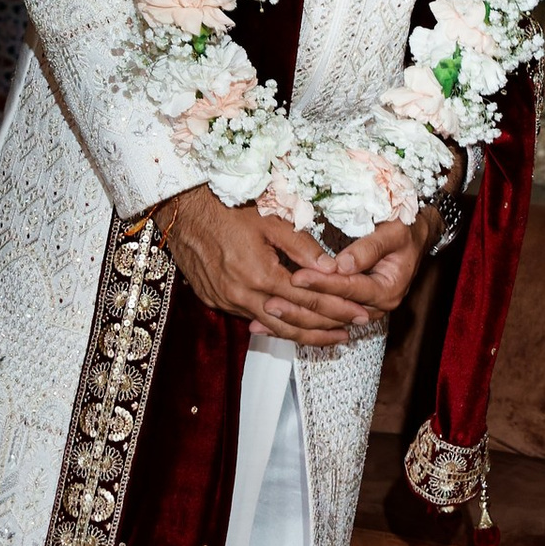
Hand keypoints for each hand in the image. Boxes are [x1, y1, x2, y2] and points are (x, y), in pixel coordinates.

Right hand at [152, 189, 427, 346]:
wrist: (182, 211)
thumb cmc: (229, 208)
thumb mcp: (271, 220)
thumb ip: (302, 246)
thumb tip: (333, 268)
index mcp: (260, 274)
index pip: (308, 299)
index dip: (338, 307)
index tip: (361, 312)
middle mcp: (242, 295)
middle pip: (293, 322)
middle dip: (327, 328)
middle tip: (356, 330)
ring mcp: (226, 301)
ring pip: (273, 327)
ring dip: (304, 333)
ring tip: (332, 337)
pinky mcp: (215, 300)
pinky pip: (251, 319)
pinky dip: (277, 325)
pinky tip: (295, 326)